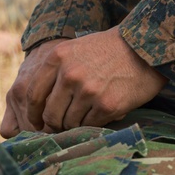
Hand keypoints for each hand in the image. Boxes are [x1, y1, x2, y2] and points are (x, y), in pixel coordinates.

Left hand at [1, 28, 165, 136]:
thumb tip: (34, 104)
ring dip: (74, 124)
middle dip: (53, 124)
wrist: (143, 48)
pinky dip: (93, 124)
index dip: (31, 113)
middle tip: (59, 126)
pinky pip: (90, 125)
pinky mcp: (107, 105)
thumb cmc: (105, 50)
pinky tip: (100, 113)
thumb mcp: (73, 50)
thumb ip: (53, 71)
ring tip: (85, 114)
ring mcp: (89, 91)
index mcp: (57, 58)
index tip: (35, 122)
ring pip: (69, 123)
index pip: (33, 94)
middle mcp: (70, 75)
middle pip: (50, 114)